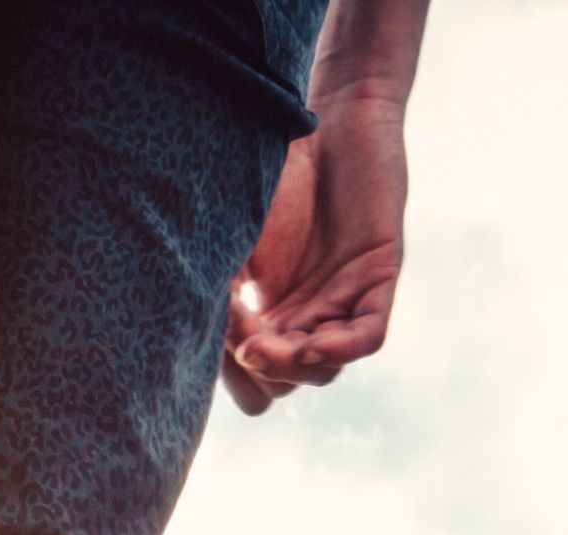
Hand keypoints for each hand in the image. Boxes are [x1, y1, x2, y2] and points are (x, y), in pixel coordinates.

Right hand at [224, 83, 407, 411]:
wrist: (321, 119)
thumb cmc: (272, 172)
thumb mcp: (232, 236)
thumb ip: (216, 288)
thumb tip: (190, 340)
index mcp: (270, 312)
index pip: (255, 376)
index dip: (235, 377)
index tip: (217, 350)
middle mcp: (307, 314)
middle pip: (286, 381)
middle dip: (262, 375)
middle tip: (242, 349)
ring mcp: (343, 300)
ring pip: (324, 368)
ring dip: (293, 367)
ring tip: (263, 349)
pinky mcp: (377, 279)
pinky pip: (366, 337)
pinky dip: (338, 351)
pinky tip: (310, 348)